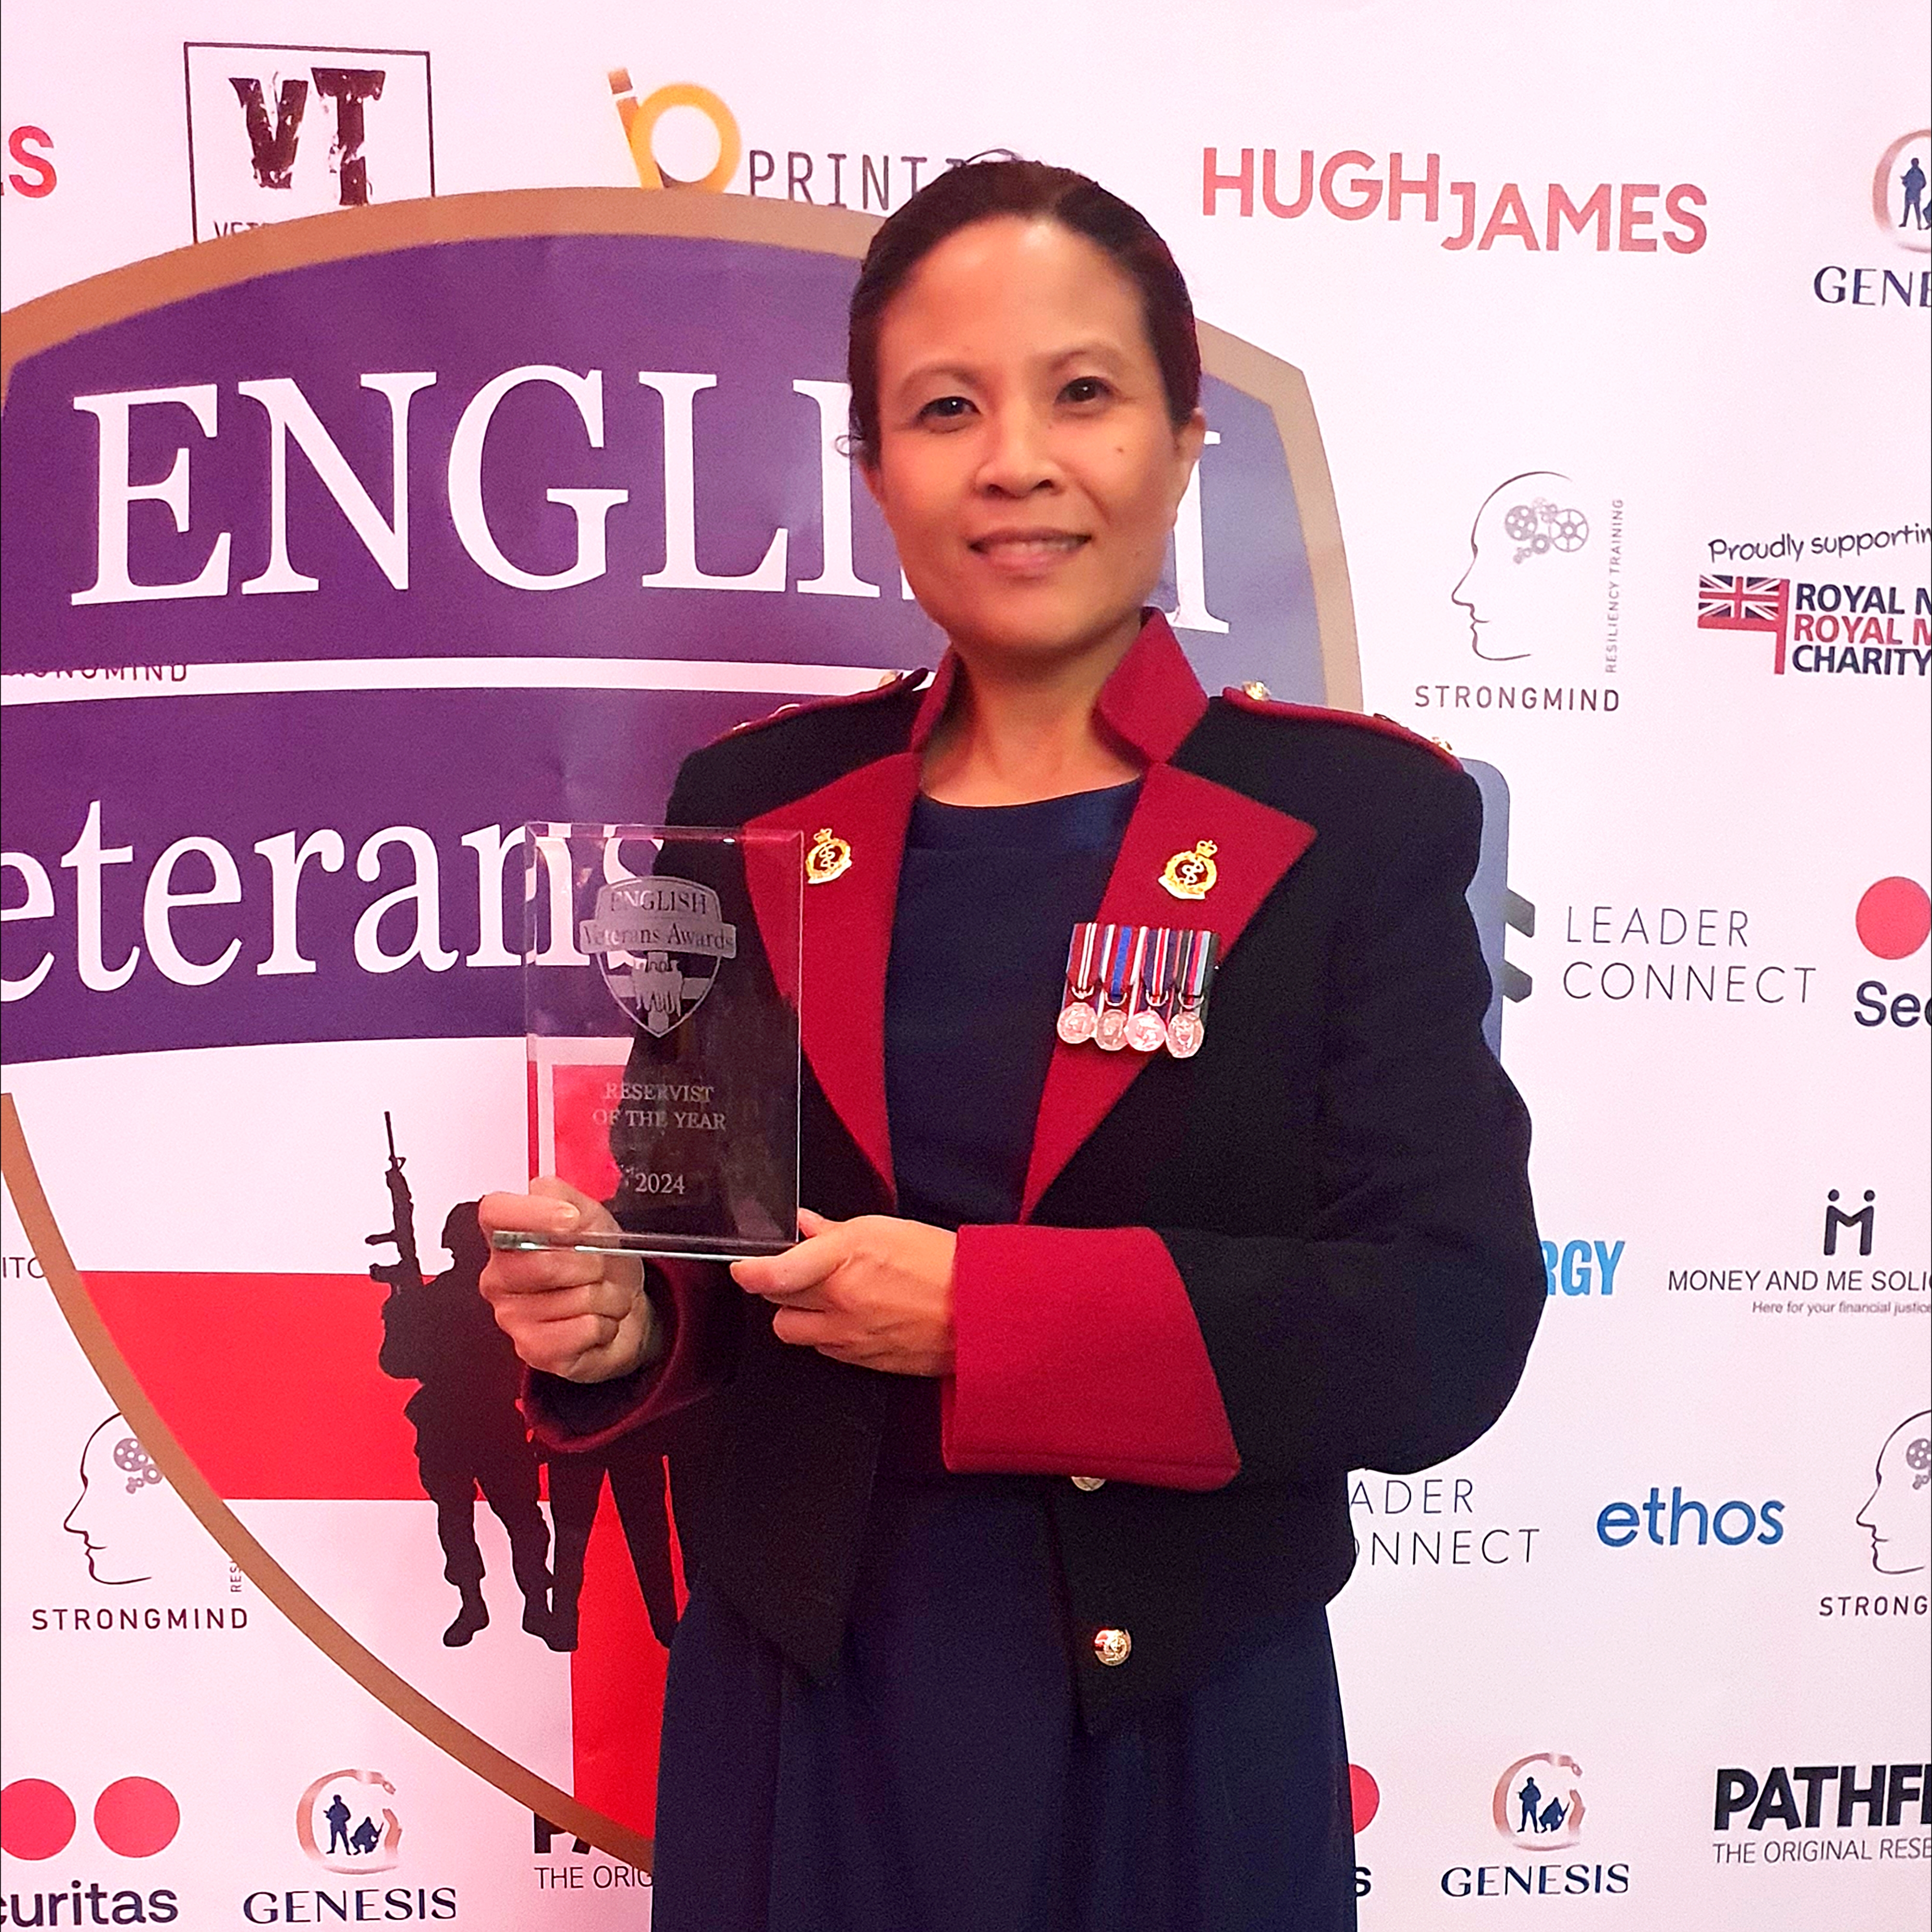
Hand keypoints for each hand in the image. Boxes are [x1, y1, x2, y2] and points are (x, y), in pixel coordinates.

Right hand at [478, 1178, 658, 1383]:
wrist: (626, 1309)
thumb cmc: (602, 1262)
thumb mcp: (591, 1216)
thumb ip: (566, 1198)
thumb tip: (560, 1210)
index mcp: (507, 1236)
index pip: (494, 1213)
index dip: (534, 1214)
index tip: (572, 1220)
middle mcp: (499, 1276)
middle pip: (542, 1263)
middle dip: (591, 1264)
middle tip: (599, 1269)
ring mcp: (510, 1317)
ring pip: (573, 1299)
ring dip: (605, 1297)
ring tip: (601, 1297)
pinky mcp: (532, 1350)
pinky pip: (581, 1330)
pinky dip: (603, 1325)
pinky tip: (595, 1323)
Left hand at [732, 1209, 956, 1376]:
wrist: (978, 1310)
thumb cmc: (941, 1265)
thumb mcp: (884, 1229)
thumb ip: (832, 1230)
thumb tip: (802, 1225)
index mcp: (845, 1261)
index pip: (775, 1273)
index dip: (748, 1269)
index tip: (743, 1265)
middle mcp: (840, 1303)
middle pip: (774, 1300)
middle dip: (776, 1284)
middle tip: (793, 1270)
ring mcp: (848, 1337)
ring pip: (789, 1330)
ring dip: (795, 1313)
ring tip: (820, 1296)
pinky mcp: (859, 1361)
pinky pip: (820, 1349)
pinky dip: (823, 1334)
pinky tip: (846, 1317)